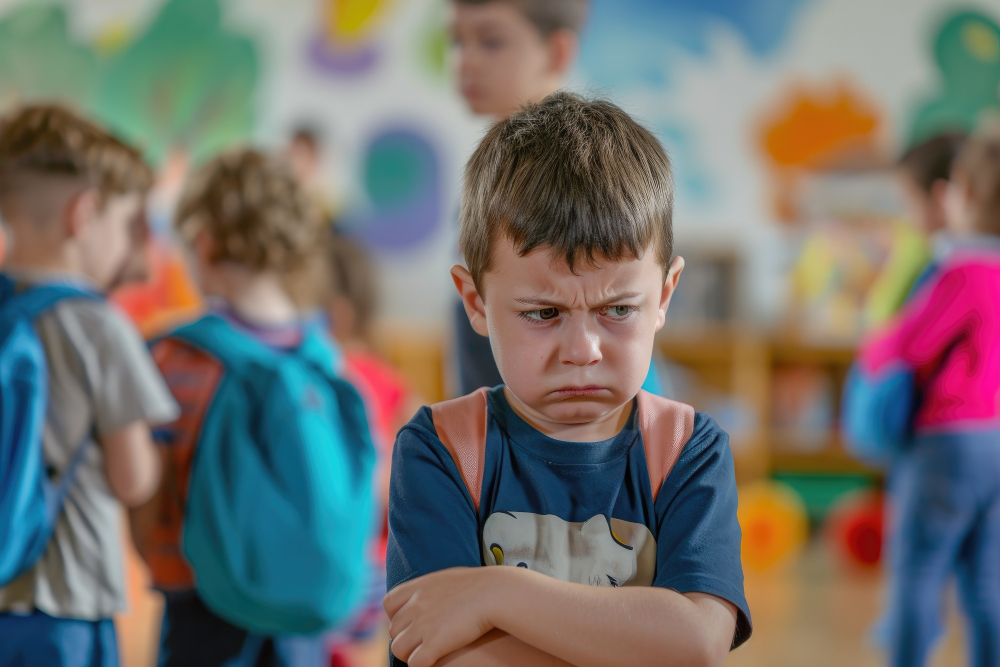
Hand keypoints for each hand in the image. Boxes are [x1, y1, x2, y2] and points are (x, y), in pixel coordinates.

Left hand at [384, 567, 505, 666]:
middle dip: (405, 638)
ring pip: (399, 648)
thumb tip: (425, 595)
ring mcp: (423, 624)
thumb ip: (431, 588)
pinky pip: (414, 663)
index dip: (396, 616)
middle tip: (421, 644)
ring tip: (425, 655)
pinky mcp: (434, 643)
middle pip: (394, 629)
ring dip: (410, 654)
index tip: (409, 623)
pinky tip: (433, 662)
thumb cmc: (479, 586)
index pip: (389, 604)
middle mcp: (415, 605)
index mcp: (418, 587)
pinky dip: (420, 665)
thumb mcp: (447, 578)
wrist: (495, 593)